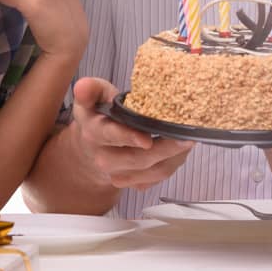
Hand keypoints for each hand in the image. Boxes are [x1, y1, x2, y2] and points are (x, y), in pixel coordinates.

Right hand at [68, 77, 193, 188]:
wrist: (95, 147)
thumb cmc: (101, 115)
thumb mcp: (94, 97)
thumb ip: (91, 89)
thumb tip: (82, 87)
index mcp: (93, 133)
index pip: (110, 136)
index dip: (128, 138)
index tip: (146, 139)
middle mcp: (104, 159)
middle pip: (137, 158)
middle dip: (163, 149)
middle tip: (185, 137)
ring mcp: (119, 174)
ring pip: (152, 171)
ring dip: (173, 157)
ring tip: (189, 140)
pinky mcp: (134, 183)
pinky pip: (158, 177)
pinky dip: (172, 163)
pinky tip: (179, 149)